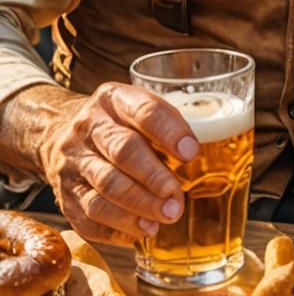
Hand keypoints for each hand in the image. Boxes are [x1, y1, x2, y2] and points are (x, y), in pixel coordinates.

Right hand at [38, 82, 199, 245]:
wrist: (58, 132)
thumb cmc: (116, 122)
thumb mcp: (138, 108)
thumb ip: (166, 126)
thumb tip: (197, 158)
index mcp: (114, 99)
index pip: (144, 111)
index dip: (170, 133)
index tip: (192, 154)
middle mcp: (88, 128)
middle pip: (122, 152)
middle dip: (154, 178)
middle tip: (177, 198)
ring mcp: (71, 163)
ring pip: (103, 190)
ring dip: (138, 208)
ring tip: (164, 218)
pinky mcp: (63, 195)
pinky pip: (87, 217)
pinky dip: (116, 229)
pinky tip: (140, 232)